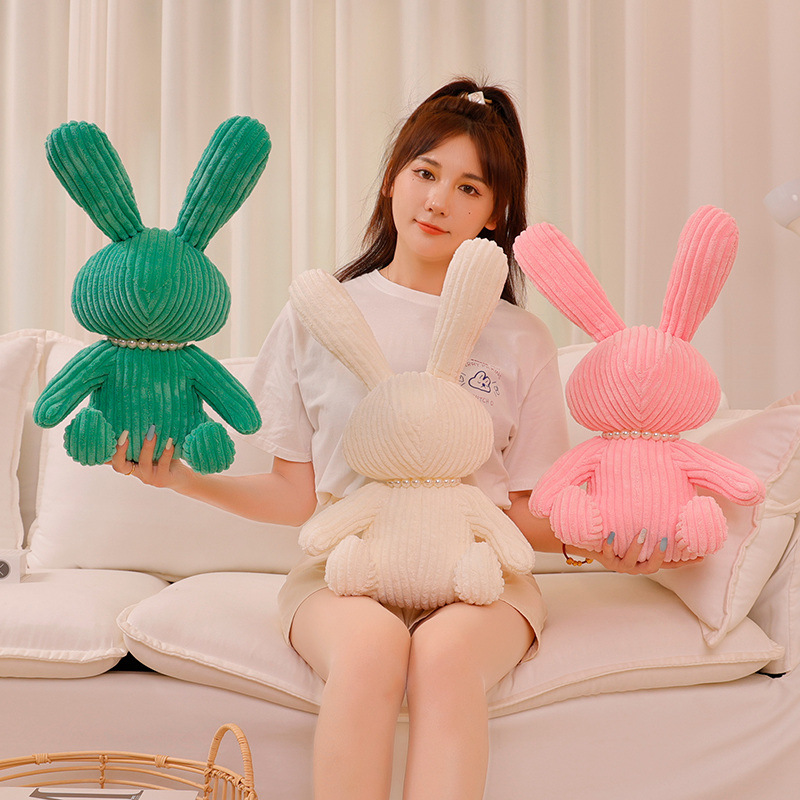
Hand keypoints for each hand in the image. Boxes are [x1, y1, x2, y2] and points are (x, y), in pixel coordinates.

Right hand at [109, 427, 192, 490]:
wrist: (182, 477)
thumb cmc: (165, 460)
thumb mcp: (152, 450)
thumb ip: (141, 442)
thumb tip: (134, 420)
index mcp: (132, 465)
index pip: (114, 461)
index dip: (109, 451)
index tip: (109, 436)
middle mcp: (137, 473)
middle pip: (120, 466)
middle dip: (120, 450)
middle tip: (125, 432)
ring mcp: (149, 478)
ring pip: (144, 463)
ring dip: (147, 447)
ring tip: (152, 433)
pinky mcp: (162, 479)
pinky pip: (162, 465)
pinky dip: (165, 453)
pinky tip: (169, 442)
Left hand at [571, 532, 703, 575]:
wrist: (591, 541)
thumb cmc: (620, 535)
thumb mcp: (638, 534)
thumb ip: (655, 528)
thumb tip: (675, 510)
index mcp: (645, 561)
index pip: (669, 564)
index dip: (684, 562)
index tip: (700, 557)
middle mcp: (635, 566)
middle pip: (651, 568)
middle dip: (658, 556)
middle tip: (664, 540)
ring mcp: (619, 563)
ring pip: (630, 563)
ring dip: (636, 548)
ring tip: (641, 532)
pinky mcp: (604, 558)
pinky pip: (607, 554)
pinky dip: (609, 545)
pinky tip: (610, 534)